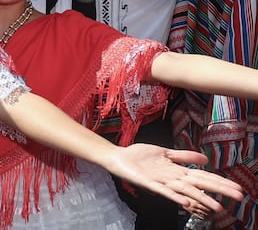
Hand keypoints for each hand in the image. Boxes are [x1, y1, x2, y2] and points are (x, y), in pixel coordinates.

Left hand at [105, 144, 242, 212]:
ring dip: (200, 199)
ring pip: (185, 191)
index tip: (238, 188)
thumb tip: (206, 160)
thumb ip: (184, 156)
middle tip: (238, 197)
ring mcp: (161, 182)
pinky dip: (173, 197)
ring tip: (216, 206)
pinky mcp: (148, 183)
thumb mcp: (165, 152)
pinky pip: (162, 191)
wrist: (120, 157)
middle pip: (199, 185)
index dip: (220, 181)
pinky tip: (184, 202)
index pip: (203, 177)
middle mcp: (172, 179)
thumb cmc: (141, 156)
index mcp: (177, 171)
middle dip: (219, 190)